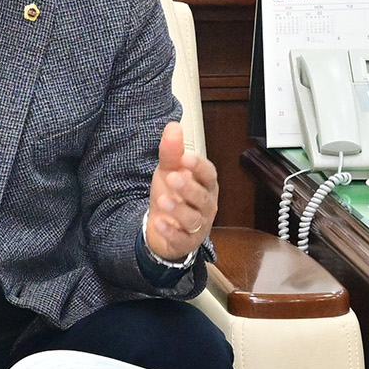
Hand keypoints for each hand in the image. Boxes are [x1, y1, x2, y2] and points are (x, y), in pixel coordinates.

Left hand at [144, 122, 218, 264]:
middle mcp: (206, 206)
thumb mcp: (169, 171)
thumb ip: (171, 151)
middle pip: (203, 197)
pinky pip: (181, 239)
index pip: (209, 174)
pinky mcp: (186, 242)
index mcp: (205, 185)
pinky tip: (159, 223)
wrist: (163, 228)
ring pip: (194, 219)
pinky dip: (171, 232)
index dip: (199, 166)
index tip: (185, 158)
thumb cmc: (173, 195)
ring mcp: (198, 226)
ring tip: (162, 201)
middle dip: (189, 188)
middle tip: (173, 178)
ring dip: (179, 210)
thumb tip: (173, 126)